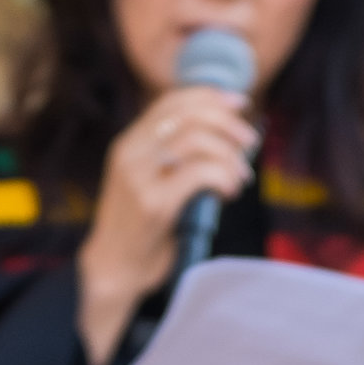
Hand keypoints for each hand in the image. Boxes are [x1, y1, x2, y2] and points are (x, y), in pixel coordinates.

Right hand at [76, 86, 258, 364]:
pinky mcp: (154, 203)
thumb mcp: (152, 182)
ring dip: (229, 155)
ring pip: (196, 141)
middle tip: (249, 142)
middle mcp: (131, 153)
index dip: (210, 96)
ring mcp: (139, 176)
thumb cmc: (141, 228)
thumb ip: (175, 158)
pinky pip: (201, 173)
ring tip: (240, 177)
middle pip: (188, 116)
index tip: (241, 103)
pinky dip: (224, 178)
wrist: (114, 268)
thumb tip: (226, 137)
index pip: (171, 102)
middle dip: (227, 123)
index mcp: (129, 143)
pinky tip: (229, 192)